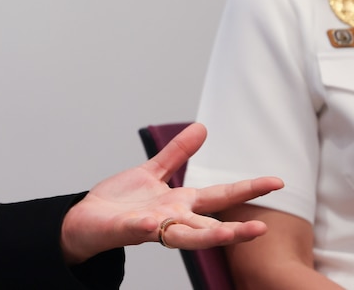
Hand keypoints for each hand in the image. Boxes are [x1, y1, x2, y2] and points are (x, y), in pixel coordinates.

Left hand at [59, 122, 283, 262]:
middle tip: (261, 229)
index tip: (278, 182)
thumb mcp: (152, 172)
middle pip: (209, 226)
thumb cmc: (123, 201)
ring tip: (230, 234)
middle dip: (234, 230)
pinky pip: (137, 229)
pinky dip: (145, 226)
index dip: (248, 189)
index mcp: (180, 203)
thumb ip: (176, 153)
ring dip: (205, 237)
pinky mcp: (126, 229)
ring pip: (183, 237)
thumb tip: (202, 128)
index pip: (220, 197)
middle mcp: (172, 219)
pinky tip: (150, 222)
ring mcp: (151, 226)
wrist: (88, 218)